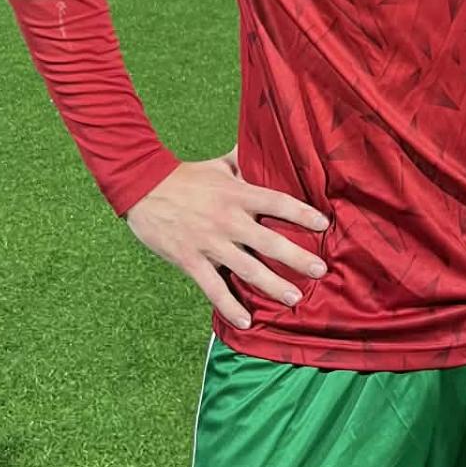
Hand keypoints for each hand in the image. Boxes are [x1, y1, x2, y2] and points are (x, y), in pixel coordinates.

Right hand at [125, 148, 328, 329]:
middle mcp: (228, 219)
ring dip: (272, 285)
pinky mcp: (190, 260)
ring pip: (247, 269)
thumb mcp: (218, 164)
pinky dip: (229, 305)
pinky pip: (213, 287)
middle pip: (269, 241)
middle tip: (320, 271)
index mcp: (237, 194)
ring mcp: (209, 242)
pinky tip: (245, 321)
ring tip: (294, 298)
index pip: (277, 202)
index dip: (301, 213)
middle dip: (297, 257)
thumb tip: (266, 144)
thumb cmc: (185, 176)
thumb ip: (244, 160)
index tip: (324, 225)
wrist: (142, 188)